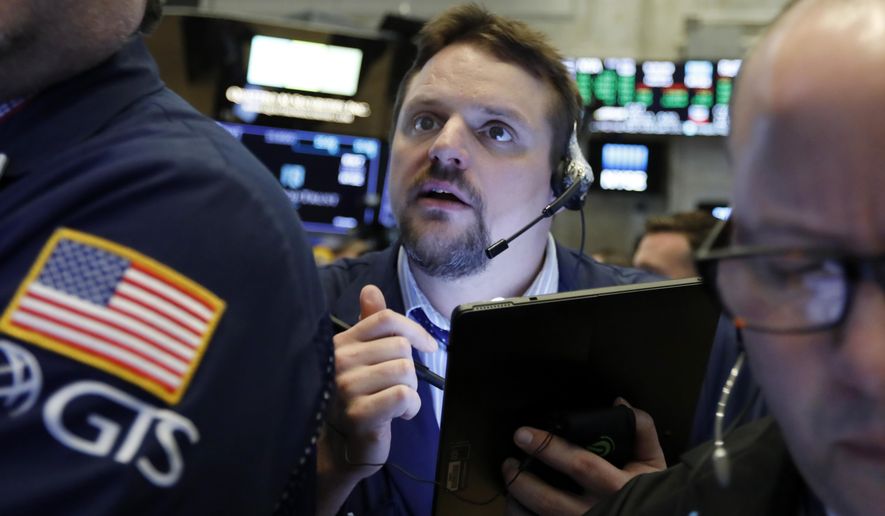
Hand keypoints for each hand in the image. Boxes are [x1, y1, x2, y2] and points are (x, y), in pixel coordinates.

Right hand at [316, 285, 436, 513]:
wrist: (345, 446)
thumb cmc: (360, 397)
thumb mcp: (364, 357)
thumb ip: (369, 324)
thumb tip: (370, 290)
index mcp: (342, 343)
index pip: (385, 319)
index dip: (414, 330)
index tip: (427, 345)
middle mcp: (340, 361)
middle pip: (401, 346)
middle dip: (410, 369)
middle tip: (397, 386)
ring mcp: (347, 387)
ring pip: (405, 370)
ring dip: (411, 390)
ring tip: (396, 402)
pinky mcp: (359, 413)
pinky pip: (404, 395)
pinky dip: (410, 407)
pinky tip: (398, 415)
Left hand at [502, 399, 664, 514]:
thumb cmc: (651, 493)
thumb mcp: (652, 462)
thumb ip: (640, 429)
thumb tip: (619, 402)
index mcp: (616, 487)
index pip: (579, 464)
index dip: (548, 448)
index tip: (523, 433)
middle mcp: (596, 512)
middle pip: (548, 499)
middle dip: (521, 478)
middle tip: (507, 461)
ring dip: (517, 500)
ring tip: (511, 481)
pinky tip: (517, 504)